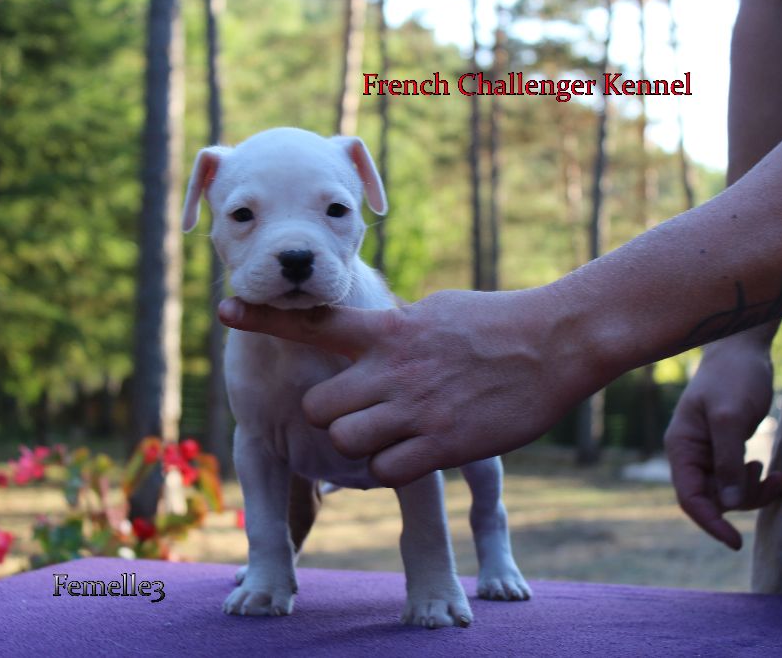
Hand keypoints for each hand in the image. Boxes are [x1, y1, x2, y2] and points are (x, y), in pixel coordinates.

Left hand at [219, 288, 611, 487]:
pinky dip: (390, 470)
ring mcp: (415, 408)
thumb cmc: (496, 322)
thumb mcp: (434, 311)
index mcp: (388, 329)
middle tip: (356, 414)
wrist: (557, 341)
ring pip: (345, 443)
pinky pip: (385, 472)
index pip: (313, 320)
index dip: (263, 317)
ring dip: (359, 447)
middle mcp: (392, 369)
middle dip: (326, 417)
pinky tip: (414, 454)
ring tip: (391, 436)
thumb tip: (368, 334)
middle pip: (317, 407)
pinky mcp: (443, 444)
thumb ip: (392, 329)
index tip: (225, 309)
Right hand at [664, 338, 781, 549]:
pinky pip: (738, 479)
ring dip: (755, 491)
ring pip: (728, 492)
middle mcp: (690, 454)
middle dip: (744, 500)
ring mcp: (708, 453)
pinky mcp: (726, 449)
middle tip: (774, 483)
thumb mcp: (731, 418)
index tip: (735, 541)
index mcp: (681, 448)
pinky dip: (758, 481)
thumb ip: (729, 461)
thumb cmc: (732, 378)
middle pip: (712, 498)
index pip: (690, 497)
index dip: (710, 522)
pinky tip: (773, 471)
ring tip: (777, 475)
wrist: (741, 350)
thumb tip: (731, 504)